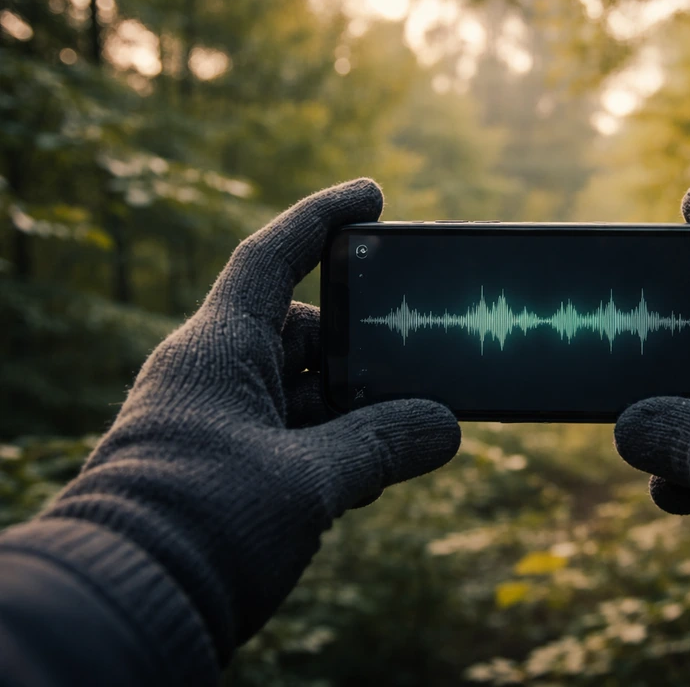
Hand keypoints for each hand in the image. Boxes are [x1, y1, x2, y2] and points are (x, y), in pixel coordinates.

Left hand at [34, 179, 460, 664]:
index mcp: (217, 349)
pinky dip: (335, 442)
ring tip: (407, 428)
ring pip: (303, 389)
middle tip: (416, 356)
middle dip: (359, 344)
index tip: (371, 196)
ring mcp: (219, 421)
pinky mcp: (226, 466)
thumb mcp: (310, 480)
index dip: (322, 217)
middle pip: (302, 331)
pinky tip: (371, 471)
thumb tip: (446, 428)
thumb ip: (383, 444)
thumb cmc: (203, 524)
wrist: (129, 606)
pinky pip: (293, 432)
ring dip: (354, 406)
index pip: (272, 257)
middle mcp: (214, 375)